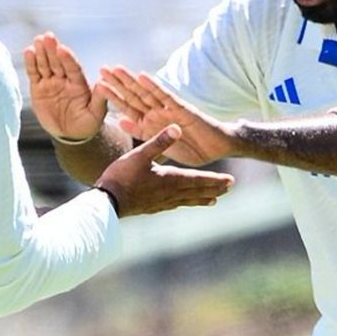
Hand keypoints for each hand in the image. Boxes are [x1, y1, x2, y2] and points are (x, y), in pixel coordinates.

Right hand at [23, 32, 105, 140]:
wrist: (70, 134)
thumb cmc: (86, 124)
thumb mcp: (95, 114)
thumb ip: (99, 100)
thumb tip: (102, 84)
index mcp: (79, 83)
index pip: (73, 68)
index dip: (67, 58)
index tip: (62, 48)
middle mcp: (65, 79)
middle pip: (58, 62)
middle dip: (53, 49)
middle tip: (48, 36)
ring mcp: (51, 82)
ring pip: (45, 64)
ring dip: (41, 52)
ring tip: (37, 40)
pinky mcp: (38, 88)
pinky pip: (34, 74)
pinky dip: (31, 63)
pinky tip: (28, 51)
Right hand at [94, 124, 234, 216]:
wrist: (106, 203)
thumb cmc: (122, 176)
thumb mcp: (140, 154)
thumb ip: (159, 141)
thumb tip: (177, 127)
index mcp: (170, 179)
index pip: (198, 179)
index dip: (215, 179)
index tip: (230, 181)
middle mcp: (170, 193)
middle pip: (197, 191)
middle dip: (213, 188)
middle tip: (229, 188)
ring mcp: (161, 203)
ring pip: (187, 200)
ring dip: (201, 198)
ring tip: (214, 200)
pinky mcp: (152, 208)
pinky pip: (174, 205)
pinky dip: (184, 203)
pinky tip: (182, 203)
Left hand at [97, 67, 236, 166]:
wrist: (216, 148)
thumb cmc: (191, 147)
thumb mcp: (160, 143)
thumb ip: (141, 132)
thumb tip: (120, 122)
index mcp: (151, 121)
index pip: (128, 107)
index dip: (114, 96)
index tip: (97, 85)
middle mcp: (157, 111)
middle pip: (134, 95)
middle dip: (118, 82)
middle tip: (101, 69)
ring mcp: (168, 108)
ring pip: (146, 92)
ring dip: (131, 81)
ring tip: (116, 69)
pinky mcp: (181, 109)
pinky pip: (165, 96)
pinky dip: (154, 86)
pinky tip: (142, 76)